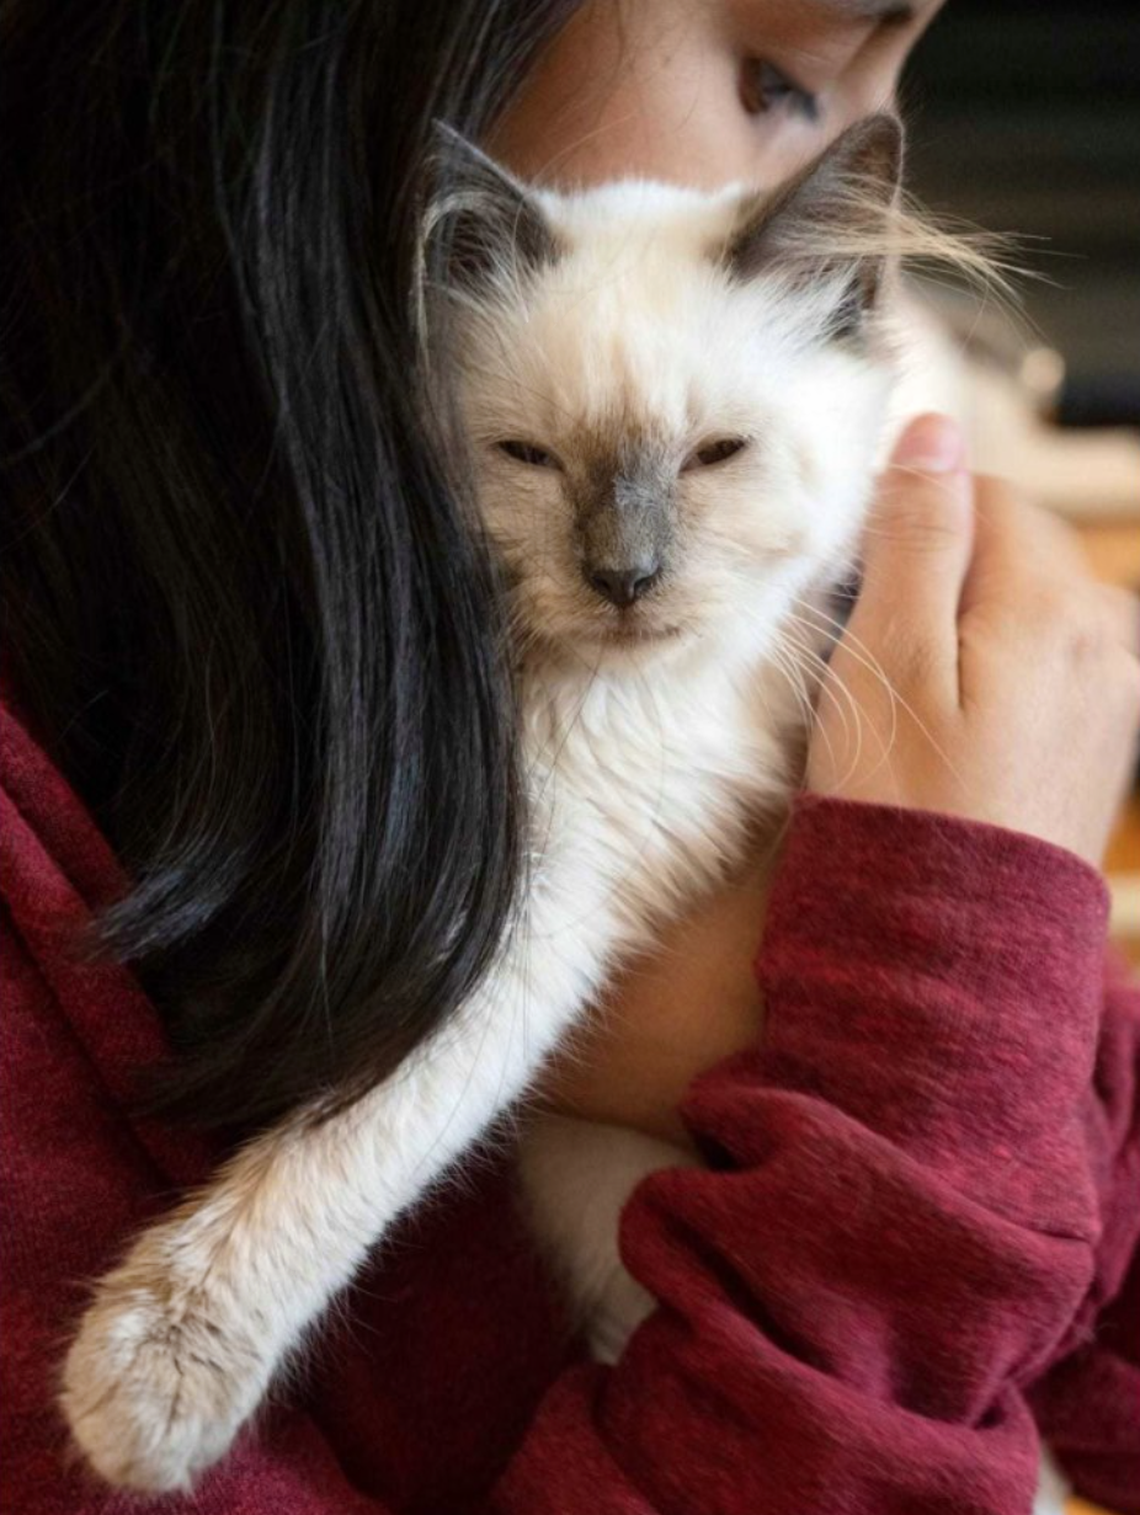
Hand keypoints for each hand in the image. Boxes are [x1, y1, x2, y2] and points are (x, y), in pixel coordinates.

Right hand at [809, 414, 1139, 867]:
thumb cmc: (904, 810)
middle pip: (1011, 548)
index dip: (905, 524)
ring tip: (909, 702)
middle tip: (870, 654)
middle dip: (938, 575)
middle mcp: (1106, 638)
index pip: (983, 493)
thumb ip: (915, 539)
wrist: (952, 950)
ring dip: (964, 626)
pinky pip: (1045, 665)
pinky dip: (995, 674)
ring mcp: (1115, 693)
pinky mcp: (1103, 740)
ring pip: (1025, 607)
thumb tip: (935, 431)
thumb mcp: (886, 661)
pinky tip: (952, 733)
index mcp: (1054, 604)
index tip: (852, 589)